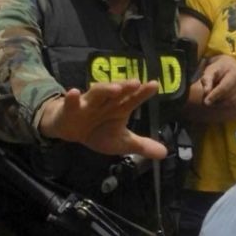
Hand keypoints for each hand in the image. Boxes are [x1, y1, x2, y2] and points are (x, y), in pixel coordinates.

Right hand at [38, 80, 166, 158]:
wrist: (71, 131)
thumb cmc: (99, 132)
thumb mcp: (121, 142)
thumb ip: (142, 146)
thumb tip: (165, 153)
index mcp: (120, 107)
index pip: (133, 99)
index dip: (143, 92)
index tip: (154, 85)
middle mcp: (106, 102)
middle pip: (117, 93)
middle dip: (126, 87)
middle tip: (136, 82)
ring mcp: (88, 104)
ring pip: (97, 94)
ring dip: (105, 90)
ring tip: (116, 88)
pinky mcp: (71, 109)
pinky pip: (70, 103)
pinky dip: (71, 98)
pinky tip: (73, 92)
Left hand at [200, 55, 235, 107]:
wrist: (232, 66)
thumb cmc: (219, 69)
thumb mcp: (211, 70)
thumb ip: (207, 79)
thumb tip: (206, 91)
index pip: (224, 88)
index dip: (214, 96)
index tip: (206, 102)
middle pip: (228, 97)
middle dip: (217, 100)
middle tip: (209, 100)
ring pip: (233, 103)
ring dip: (222, 104)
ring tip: (217, 99)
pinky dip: (229, 105)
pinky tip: (225, 100)